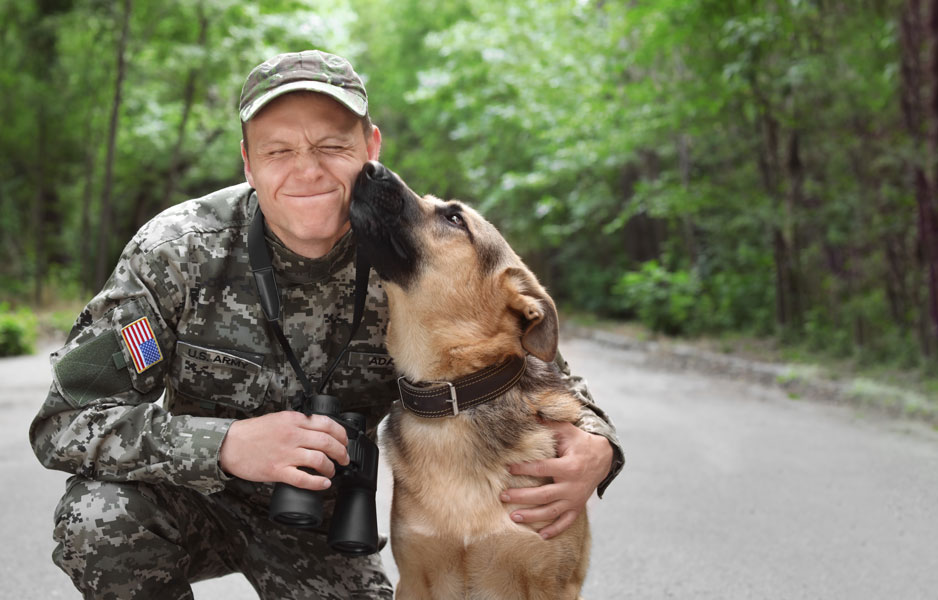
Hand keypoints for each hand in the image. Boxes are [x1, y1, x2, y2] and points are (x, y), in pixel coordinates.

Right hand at [219, 411, 349, 490]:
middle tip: (344, 459)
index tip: (345, 441)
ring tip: (331, 471)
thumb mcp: (278, 419)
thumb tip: (319, 431)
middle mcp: (292, 435)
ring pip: (319, 460)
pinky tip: (323, 484)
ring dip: (331, 468)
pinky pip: (304, 478)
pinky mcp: (277, 470)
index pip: (327, 424)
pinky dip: (318, 483)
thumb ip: (298, 423)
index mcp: (294, 420)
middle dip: (341, 453)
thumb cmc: (252, 433)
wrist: (230, 444)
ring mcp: (285, 453)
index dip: (341, 435)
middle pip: (328, 442)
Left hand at [500, 421, 612, 539]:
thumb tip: (529, 411)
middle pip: (543, 495)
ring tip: (513, 517)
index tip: (508, 468)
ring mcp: (575, 499)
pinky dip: (554, 530)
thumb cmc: (579, 442)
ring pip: (551, 512)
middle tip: (502, 496)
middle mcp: (572, 486)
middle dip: (521, 496)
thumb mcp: (567, 430)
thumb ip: (548, 424)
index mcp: (568, 466)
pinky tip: (540, 535)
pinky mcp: (577, 507)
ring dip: (532, 516)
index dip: (524, 468)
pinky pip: (566, 522)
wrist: (603, 458)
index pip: (542, 469)